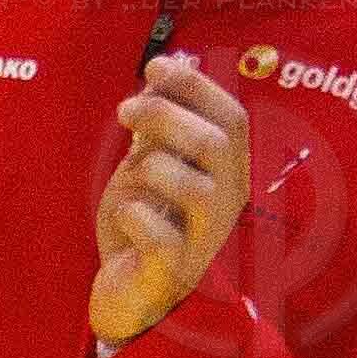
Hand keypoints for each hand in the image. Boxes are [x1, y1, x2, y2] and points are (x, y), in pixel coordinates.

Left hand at [89, 51, 251, 345]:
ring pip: (197, 188)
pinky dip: (135, 216)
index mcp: (226, 173)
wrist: (128, 292)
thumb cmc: (142, 225)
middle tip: (125, 110)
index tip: (153, 67)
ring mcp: (204, 240)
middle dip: (167, 115)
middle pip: (216, 143)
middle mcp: (226, 204)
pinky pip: (162, 236)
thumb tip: (167, 66)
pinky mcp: (173, 272)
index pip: (232, 118)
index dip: (195, 85)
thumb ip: (160, 126)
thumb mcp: (149, 166)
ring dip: (152, 168)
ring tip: (129, 176)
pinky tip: (124, 215)